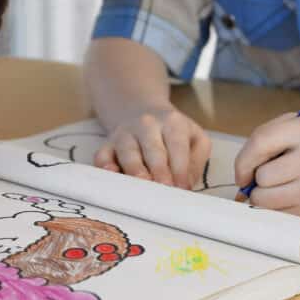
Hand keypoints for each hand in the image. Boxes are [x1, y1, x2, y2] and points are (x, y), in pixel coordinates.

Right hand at [93, 103, 210, 188]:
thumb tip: (185, 185)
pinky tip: (111, 173)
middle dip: (159, 171)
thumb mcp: (194, 138)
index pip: (177, 146)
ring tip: (143, 185)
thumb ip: (196, 161)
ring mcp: (125, 133)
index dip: (181, 168)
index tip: (183, 188)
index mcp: (172, 123)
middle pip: (153, 149)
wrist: (142, 110)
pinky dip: (104, 164)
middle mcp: (146, 125)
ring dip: (135, 169)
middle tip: (165, 189)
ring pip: (127, 151)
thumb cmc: (173, 132)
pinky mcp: (108, 143)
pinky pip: (102, 154)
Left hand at [234, 113, 299, 220]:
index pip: (260, 143)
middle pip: (262, 177)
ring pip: (266, 200)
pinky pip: (280, 215)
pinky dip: (278, 209)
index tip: (242, 172)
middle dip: (258, 179)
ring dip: (264, 196)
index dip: (243, 161)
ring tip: (280, 186)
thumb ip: (264, 141)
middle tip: (271, 175)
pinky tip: (292, 197)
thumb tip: (241, 182)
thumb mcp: (296, 126)